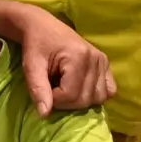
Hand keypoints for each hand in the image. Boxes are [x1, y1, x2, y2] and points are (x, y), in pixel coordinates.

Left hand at [7, 2, 112, 116]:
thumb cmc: (35, 45)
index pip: (70, 95)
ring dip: (80, 100)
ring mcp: (103, 61)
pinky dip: (96, 94)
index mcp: (78, 57)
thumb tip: (45, 115)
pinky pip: (109, 90)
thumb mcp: (31, 66)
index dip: (54, 99)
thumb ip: (37, 89)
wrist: (43, 26)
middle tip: (53, 89)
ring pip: (98, 98)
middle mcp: (95, 59)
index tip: (44, 89)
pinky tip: (81, 88)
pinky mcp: (106, 63)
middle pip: (85, 99)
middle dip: (66, 102)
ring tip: (66, 88)